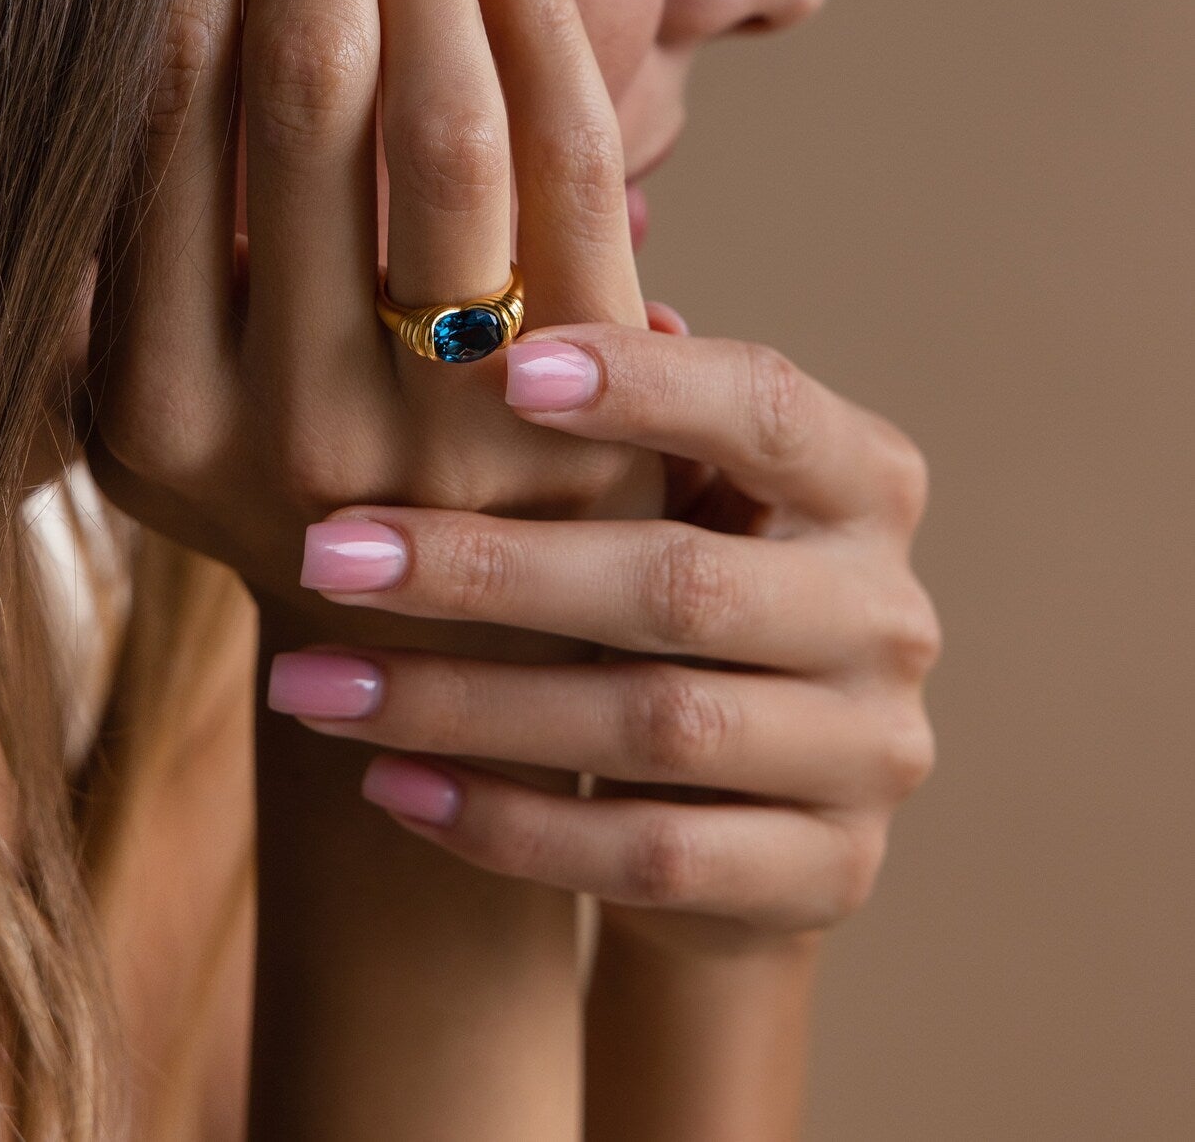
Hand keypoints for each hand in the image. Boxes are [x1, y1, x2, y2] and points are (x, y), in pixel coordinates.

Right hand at [85, 0, 663, 625]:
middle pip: (291, 90)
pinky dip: (541, 31)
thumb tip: (155, 2)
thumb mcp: (171, 419)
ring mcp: (445, 437)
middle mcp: (282, 428)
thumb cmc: (299, 500)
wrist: (450, 669)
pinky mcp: (584, 421)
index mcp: (148, 417)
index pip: (159, 118)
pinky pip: (571, 181)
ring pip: (436, 125)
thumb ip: (141, 267)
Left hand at [268, 321, 940, 943]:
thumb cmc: (678, 583)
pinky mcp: (826, 874)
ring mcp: (870, 753)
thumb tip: (512, 320)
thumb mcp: (671, 488)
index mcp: (862, 482)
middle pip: (681, 586)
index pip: (766, 411)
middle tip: (329, 554)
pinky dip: (509, 824)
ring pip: (653, 729)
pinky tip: (391, 786)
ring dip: (463, 705)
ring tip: (309, 686)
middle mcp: (887, 613)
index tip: (505, 373)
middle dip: (488, 569)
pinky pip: (650, 860)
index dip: (647, 389)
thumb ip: (617, 407)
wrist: (759, 793)